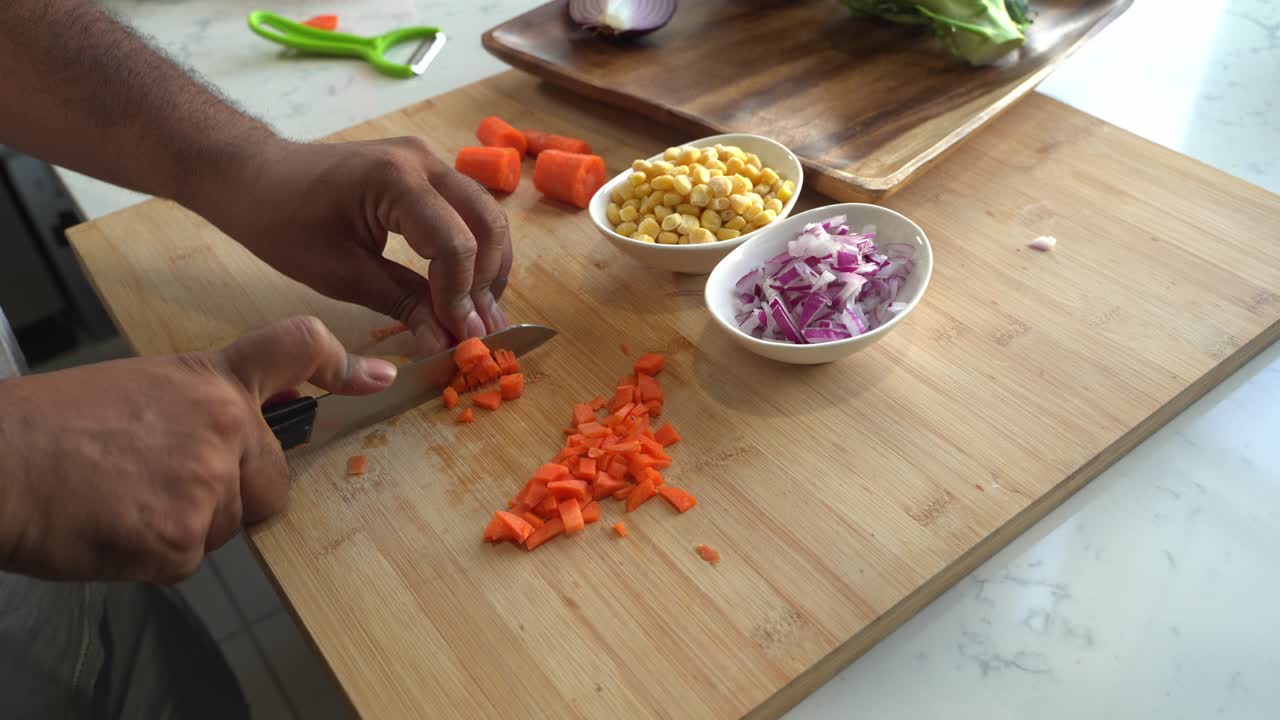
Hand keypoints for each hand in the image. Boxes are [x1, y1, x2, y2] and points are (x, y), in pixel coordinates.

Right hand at [0, 316, 394, 582]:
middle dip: (233, 496)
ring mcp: (209, 483)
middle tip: (163, 486)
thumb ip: (197, 412)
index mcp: (212, 382)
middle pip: (272, 483)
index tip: (372, 377)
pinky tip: (112, 526)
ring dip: (186, 526)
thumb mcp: (139, 389)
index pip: (295, 351)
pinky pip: (189, 558)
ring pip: (229, 525)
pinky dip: (153, 554)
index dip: (337, 364)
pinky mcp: (184, 538)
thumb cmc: (49, 427)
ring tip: (123, 500)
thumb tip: (225, 448)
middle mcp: (225, 427)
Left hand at [195, 137, 511, 355]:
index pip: (455, 244)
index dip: (461, 297)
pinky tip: (465, 287)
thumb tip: (447, 343)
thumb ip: (403, 304)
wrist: (254, 175)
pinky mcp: (427, 170)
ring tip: (476, 313)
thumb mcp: (340, 274)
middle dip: (487, 282)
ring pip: (487, 215)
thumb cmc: (282, 221)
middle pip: (488, 224)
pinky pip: (468, 210)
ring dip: (489, 266)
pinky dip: (475, 249)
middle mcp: (423, 160)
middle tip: (478, 329)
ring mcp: (429, 160)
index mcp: (395, 180)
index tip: (458, 337)